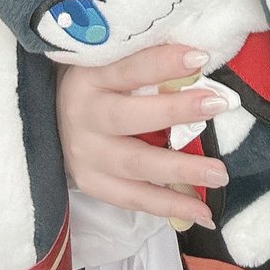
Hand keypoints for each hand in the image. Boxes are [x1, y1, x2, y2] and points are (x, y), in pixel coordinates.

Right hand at [56, 44, 230, 225]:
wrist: (51, 114)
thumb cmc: (96, 81)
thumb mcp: (109, 61)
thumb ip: (144, 61)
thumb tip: (199, 61)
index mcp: (90, 76)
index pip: (129, 67)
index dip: (163, 63)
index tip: (200, 58)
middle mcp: (84, 115)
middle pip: (129, 117)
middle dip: (176, 111)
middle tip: (217, 105)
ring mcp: (86, 154)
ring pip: (135, 164)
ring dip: (181, 171)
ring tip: (219, 174)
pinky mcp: (91, 183)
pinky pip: (133, 198)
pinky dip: (168, 206)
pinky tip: (201, 212)